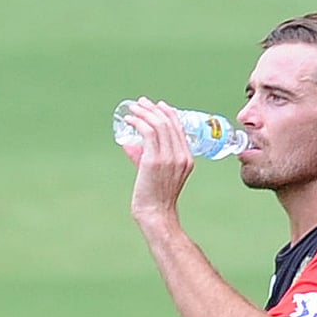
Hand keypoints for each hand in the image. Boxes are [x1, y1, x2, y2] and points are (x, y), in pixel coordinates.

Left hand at [121, 97, 193, 226]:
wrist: (156, 213)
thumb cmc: (155, 197)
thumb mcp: (157, 174)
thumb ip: (145, 157)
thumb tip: (130, 144)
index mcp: (187, 160)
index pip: (179, 129)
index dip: (168, 113)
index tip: (157, 104)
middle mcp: (181, 157)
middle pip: (169, 123)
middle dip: (153, 108)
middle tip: (140, 102)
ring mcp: (169, 158)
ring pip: (158, 125)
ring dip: (144, 112)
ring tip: (133, 108)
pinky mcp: (155, 160)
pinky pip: (148, 132)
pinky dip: (138, 122)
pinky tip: (130, 119)